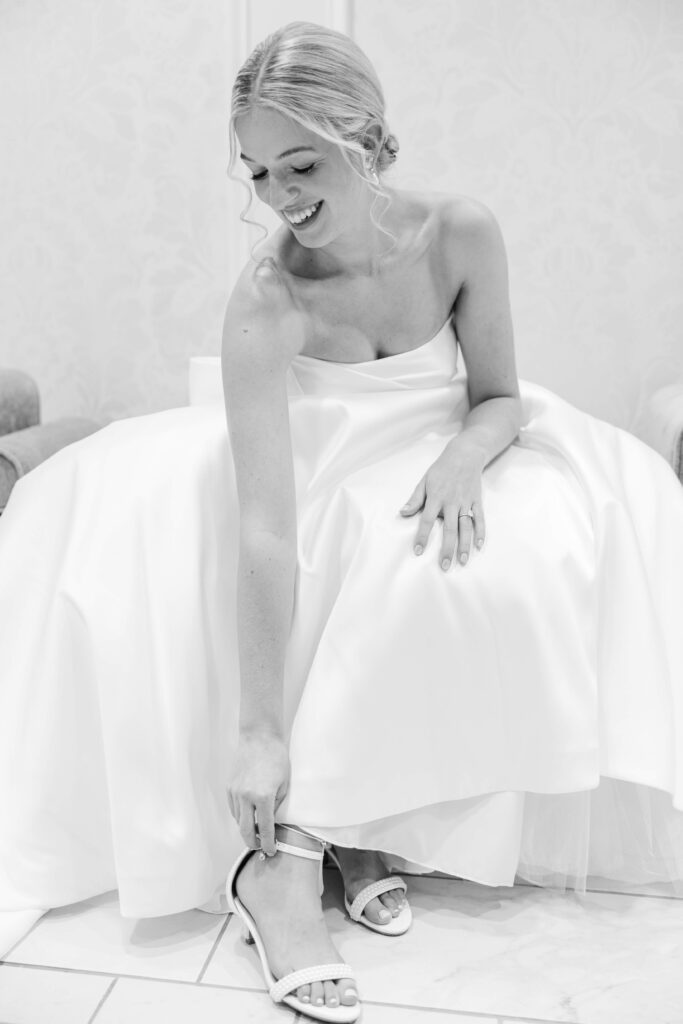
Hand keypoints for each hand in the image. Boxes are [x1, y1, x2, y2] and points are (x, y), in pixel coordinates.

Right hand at [227, 729, 290, 855]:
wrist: (259, 737)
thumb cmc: (276, 757)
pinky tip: (248, 814)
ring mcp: (235, 792)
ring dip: (246, 828)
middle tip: (260, 847)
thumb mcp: (284, 784)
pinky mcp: (229, 787)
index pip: (264, 829)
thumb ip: (276, 805)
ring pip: (237, 820)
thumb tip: (270, 821)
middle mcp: (245, 797)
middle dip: (252, 843)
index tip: (271, 851)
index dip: (268, 843)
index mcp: (263, 797)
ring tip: (256, 831)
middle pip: (245, 830)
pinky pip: (233, 808)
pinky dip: (240, 815)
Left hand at [399, 444, 485, 569]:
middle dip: (447, 549)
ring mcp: (466, 502)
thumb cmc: (441, 469)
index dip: (423, 536)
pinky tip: (479, 546)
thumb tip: (403, 513)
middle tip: (444, 566)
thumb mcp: (424, 481)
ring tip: (463, 561)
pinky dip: (481, 532)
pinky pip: (480, 519)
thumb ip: (415, 499)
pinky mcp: (477, 501)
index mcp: (436, 497)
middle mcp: (452, 502)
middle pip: (449, 529)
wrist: (465, 455)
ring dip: (465, 545)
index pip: (427, 520)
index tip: (419, 551)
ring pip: (466, 527)